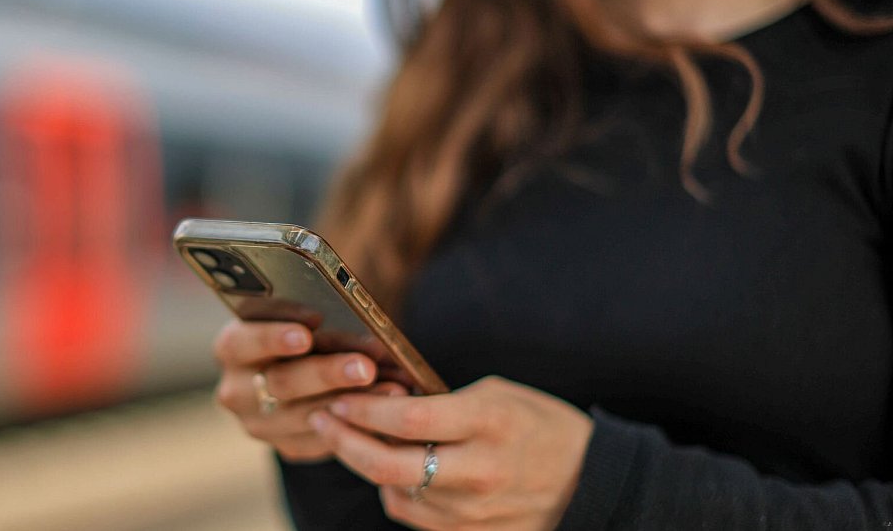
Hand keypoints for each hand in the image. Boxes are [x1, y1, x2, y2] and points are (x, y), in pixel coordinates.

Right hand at [212, 319, 399, 461]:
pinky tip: (388, 409)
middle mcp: (237, 390)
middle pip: (281, 383)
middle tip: (364, 366)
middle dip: (327, 373)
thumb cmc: (307, 325)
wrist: (308, 363)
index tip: (309, 329)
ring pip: (307, 416)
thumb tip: (352, 317)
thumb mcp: (302, 311)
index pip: (242, 342)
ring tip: (391, 388)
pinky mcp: (289, 446)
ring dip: (352, 402)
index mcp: (232, 347)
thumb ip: (316, 311)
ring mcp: (261, 423)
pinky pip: (323, 440)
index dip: (274, 336)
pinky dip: (358, 424)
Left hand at [308, 376, 592, 529]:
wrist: (588, 480)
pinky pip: (414, 516)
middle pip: (390, 467)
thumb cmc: (538, 425)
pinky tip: (392, 471)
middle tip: (323, 419)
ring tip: (353, 440)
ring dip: (366, 466)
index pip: (409, 420)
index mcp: (487, 423)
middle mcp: (479, 471)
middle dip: (345, 442)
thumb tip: (383, 401)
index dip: (364, 410)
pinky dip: (395, 492)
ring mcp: (475, 510)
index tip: (339, 397)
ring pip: (395, 494)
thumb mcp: (497, 395)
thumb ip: (442, 401)